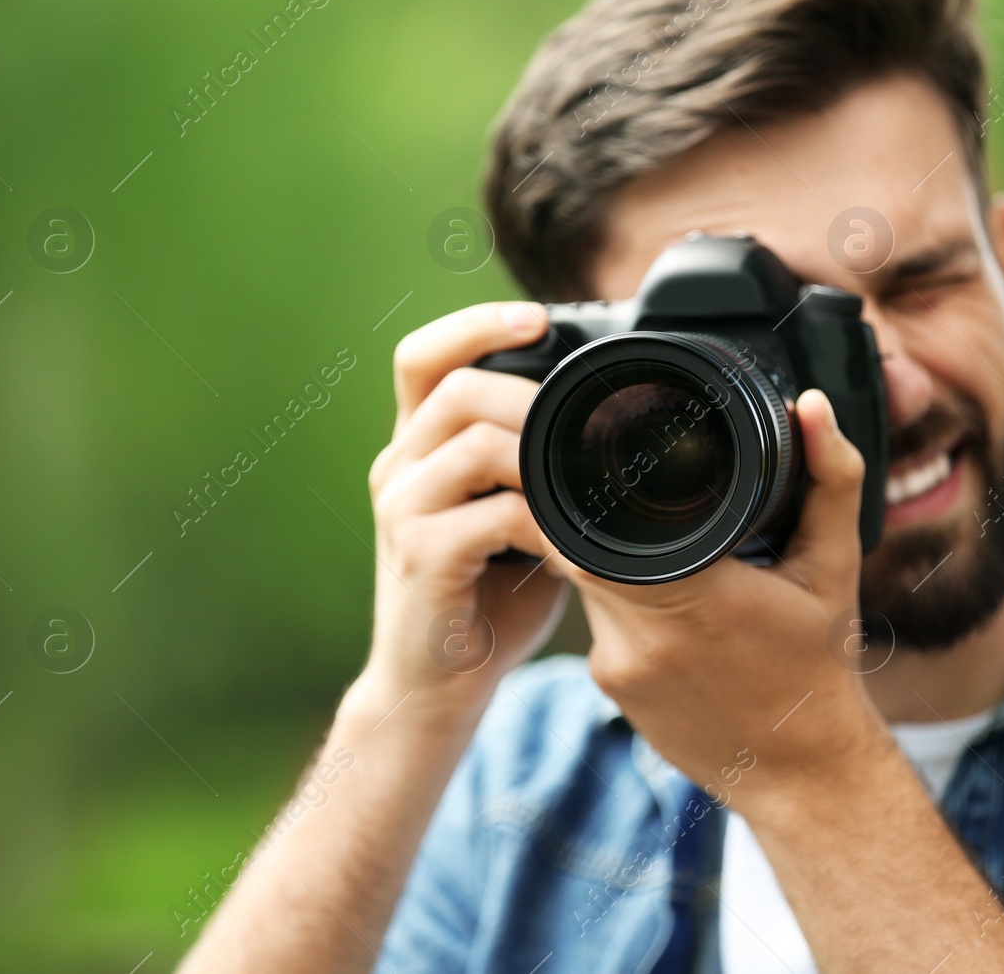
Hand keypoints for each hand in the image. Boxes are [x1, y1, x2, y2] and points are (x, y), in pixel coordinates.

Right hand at [360, 301, 574, 719]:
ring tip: (583, 490)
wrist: (433, 685)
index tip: (536, 319)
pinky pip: (493, 516)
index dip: (474, 323)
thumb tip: (604, 425)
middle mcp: (399, 468)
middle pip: (455, 387)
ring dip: (543, 460)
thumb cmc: (483, 597)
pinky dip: (546, 528)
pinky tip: (570, 551)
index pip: (422, 355)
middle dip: (530, 395)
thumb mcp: (509, 513)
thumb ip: (532, 465)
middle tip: (584, 427)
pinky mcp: (420, 557)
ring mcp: (403, 510)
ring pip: (475, 444)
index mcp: (417, 448)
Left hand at [568, 390, 894, 810]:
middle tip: (633, 488)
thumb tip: (812, 406)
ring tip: (662, 547)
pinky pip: (596, 623)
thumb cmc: (820, 668)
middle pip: (577, 544)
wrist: (805, 774)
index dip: (584, 484)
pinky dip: (619, 601)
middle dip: (600, 511)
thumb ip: (829, 477)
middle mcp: (641, 637)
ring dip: (609, 556)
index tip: (605, 457)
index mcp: (694, 596)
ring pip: (582, 582)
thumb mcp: (834, 566)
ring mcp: (617, 670)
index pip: (594, 523)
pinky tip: (665, 604)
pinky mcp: (609, 690)